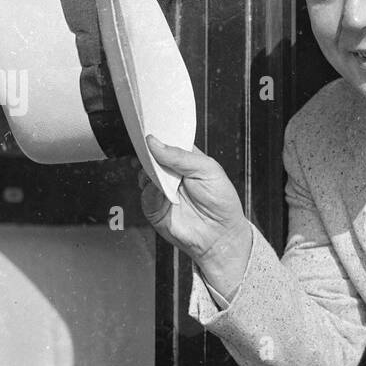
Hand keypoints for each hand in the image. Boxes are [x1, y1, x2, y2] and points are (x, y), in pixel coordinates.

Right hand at [138, 135, 251, 275]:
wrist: (220, 235)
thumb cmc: (221, 202)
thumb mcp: (208, 170)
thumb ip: (181, 156)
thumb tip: (155, 143)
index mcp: (186, 159)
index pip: (167, 141)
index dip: (159, 135)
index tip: (151, 129)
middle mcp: (171, 173)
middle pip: (151, 156)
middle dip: (148, 151)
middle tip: (147, 146)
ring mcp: (161, 189)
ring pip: (144, 173)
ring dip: (148, 171)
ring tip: (158, 171)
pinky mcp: (153, 206)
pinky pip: (145, 194)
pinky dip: (151, 191)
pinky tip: (161, 191)